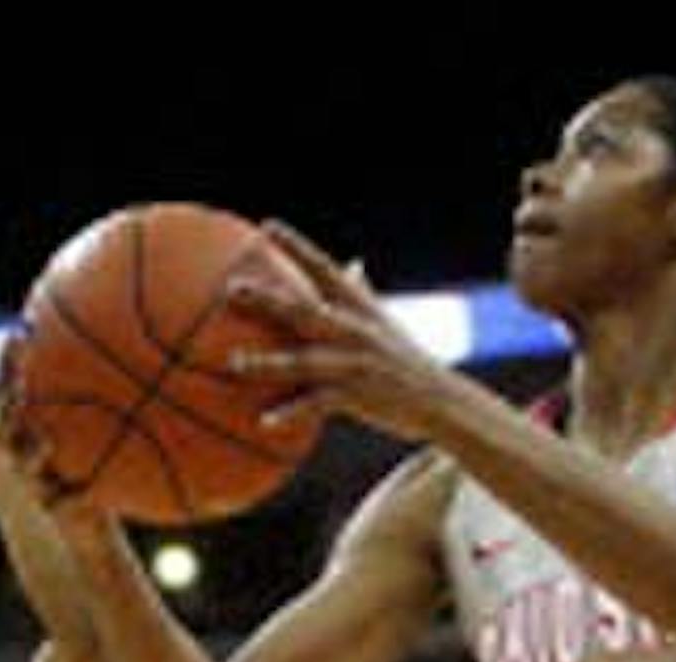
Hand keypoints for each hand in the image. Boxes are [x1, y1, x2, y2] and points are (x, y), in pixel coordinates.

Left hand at [227, 222, 462, 441]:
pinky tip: (264, 421)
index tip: (268, 227)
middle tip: (232, 288)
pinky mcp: (358, 397)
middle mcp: (356, 331)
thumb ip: (363, 292)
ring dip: (267, 362)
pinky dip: (290, 413)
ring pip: (304, 361)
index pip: (324, 269)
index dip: (297, 246)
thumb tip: (353, 263)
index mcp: (360, 308)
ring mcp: (355, 364)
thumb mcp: (385, 322)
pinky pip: (316, 405)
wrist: (444, 402)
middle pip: (304, 311)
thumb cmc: (408, 361)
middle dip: (267, 300)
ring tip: (234, 362)